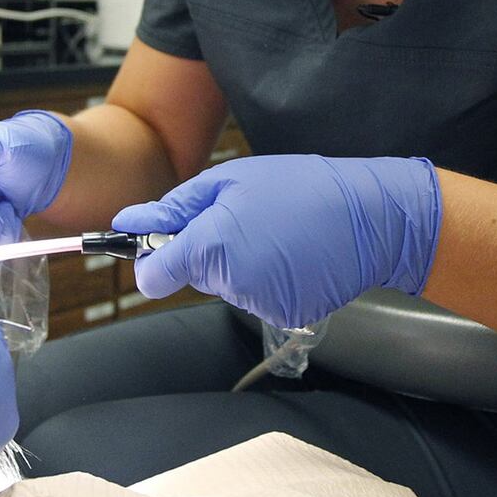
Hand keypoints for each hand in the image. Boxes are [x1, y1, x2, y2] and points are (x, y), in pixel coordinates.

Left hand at [114, 154, 441, 329]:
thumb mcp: (230, 180)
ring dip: (240, 265)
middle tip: (245, 219)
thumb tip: (128, 222)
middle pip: (194, 277)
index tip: (161, 248)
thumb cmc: (298, 188)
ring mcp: (259, 304)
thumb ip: (174, 207)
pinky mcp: (284, 316)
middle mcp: (231, 282)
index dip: (153, 261)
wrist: (369, 217)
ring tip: (275, 234)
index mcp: (211, 245)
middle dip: (207, 252)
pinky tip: (291, 256)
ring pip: (227, 287)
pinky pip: (258, 300)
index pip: (154, 276)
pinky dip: (269, 282)